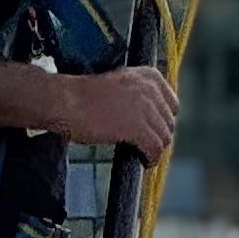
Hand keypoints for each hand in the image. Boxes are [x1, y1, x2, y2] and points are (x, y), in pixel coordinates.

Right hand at [51, 65, 180, 160]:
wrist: (66, 102)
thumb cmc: (84, 96)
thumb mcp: (120, 85)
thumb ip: (139, 95)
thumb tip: (151, 119)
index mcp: (148, 76)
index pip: (172, 104)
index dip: (162, 121)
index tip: (153, 129)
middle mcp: (151, 89)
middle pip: (168, 123)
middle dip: (158, 136)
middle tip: (145, 145)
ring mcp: (146, 108)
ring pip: (164, 137)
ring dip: (155, 149)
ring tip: (143, 154)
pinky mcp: (138, 128)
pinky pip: (155, 149)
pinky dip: (151, 159)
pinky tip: (144, 162)